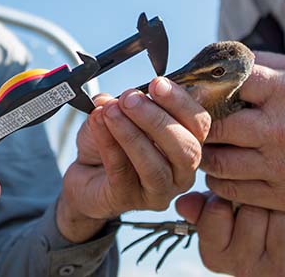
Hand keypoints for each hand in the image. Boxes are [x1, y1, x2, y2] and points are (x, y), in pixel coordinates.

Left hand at [57, 77, 210, 241]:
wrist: (85, 171)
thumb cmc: (112, 141)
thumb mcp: (122, 113)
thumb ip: (124, 103)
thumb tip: (115, 96)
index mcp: (188, 142)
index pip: (199, 123)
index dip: (180, 102)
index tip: (157, 83)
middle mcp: (181, 170)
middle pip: (186, 149)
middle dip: (157, 119)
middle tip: (130, 99)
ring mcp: (158, 190)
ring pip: (155, 167)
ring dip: (132, 134)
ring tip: (112, 111)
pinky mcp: (129, 200)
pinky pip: (122, 172)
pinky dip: (109, 143)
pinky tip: (99, 123)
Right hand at [176, 191, 284, 276]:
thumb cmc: (249, 217)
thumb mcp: (222, 211)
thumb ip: (202, 206)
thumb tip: (183, 203)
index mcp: (216, 257)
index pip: (216, 210)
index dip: (225, 195)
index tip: (229, 195)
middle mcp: (246, 269)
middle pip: (253, 211)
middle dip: (259, 198)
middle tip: (262, 199)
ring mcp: (282, 269)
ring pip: (282, 215)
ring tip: (283, 205)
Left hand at [201, 52, 284, 211]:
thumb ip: (263, 62)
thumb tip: (221, 58)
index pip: (230, 84)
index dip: (208, 86)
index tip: (198, 90)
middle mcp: (282, 129)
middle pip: (217, 126)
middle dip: (200, 123)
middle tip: (193, 121)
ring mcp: (281, 166)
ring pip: (218, 162)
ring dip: (206, 153)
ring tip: (207, 144)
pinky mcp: (282, 195)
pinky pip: (232, 190)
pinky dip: (218, 178)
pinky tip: (220, 168)